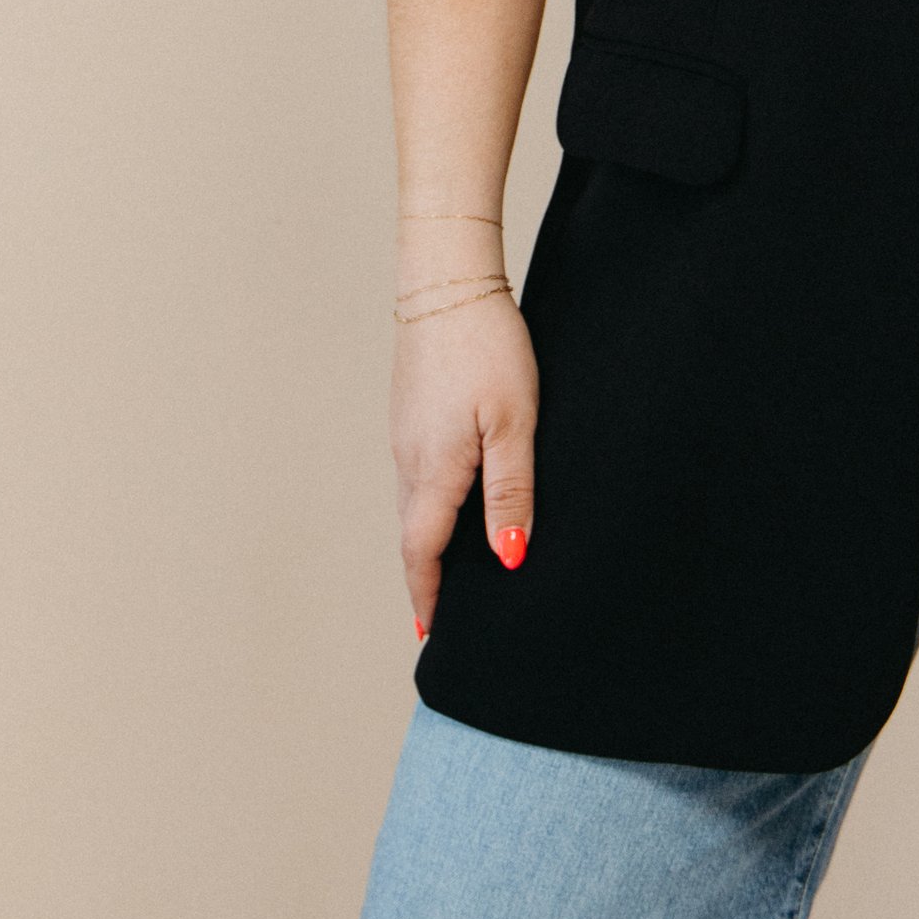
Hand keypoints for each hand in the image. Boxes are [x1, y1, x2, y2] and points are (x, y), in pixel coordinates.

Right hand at [391, 288, 539, 637]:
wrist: (448, 280)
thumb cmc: (488, 348)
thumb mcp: (515, 424)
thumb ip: (510, 494)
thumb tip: (509, 559)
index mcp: (434, 471)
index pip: (423, 554)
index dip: (429, 599)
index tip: (437, 637)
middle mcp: (408, 460)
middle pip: (413, 536)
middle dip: (428, 580)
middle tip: (446, 620)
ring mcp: (404, 435)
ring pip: (413, 506)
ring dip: (428, 543)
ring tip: (453, 574)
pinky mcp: (409, 412)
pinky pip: (415, 476)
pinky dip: (429, 507)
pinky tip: (451, 505)